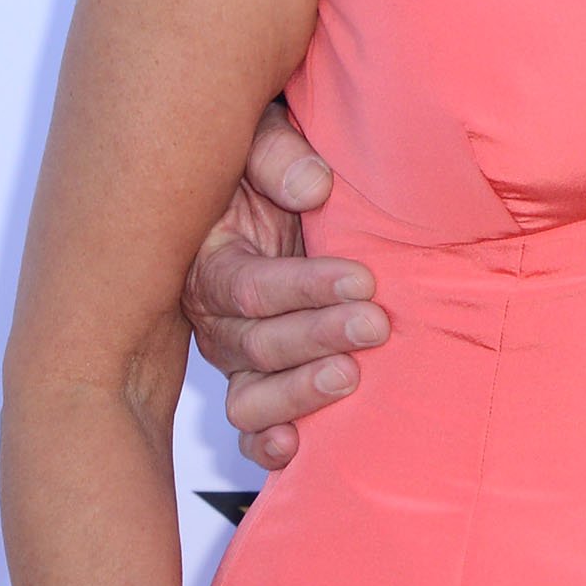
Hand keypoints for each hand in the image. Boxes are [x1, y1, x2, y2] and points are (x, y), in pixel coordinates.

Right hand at [179, 102, 387, 468]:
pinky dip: (268, 442)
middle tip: (375, 324)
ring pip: (250, 395)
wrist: (272, 183)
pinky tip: (294, 448)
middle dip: (317, 336)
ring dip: (299, 392)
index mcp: (210, 260)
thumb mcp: (262, 138)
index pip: (250, 288)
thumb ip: (277, 157)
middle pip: (256, 344)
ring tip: (351, 376)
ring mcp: (235, 354)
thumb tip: (314, 187)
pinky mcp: (258, 379)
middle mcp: (215, 316)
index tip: (362, 278)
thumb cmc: (270, 160)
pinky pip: (252, 425)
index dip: (305, 287)